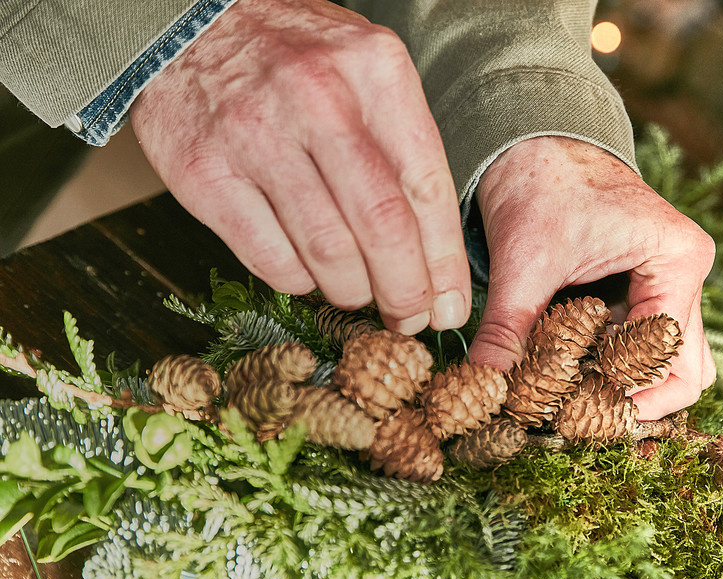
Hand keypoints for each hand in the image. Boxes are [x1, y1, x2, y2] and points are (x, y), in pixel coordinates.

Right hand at [130, 0, 470, 333]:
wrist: (184, 23)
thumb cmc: (292, 57)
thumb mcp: (363, 71)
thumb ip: (401, 144)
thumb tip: (433, 251)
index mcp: (374, 71)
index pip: (426, 186)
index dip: (444, 260)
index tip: (450, 302)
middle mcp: (318, 100)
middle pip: (383, 227)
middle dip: (405, 290)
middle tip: (409, 317)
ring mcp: (256, 136)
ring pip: (328, 252)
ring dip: (352, 291)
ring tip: (357, 293)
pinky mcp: (206, 174)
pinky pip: (270, 259)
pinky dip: (299, 281)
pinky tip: (307, 273)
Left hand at [469, 136, 715, 419]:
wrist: (534, 144)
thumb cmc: (540, 183)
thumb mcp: (524, 260)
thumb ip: (508, 326)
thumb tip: (485, 384)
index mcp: (678, 260)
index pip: (670, 358)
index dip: (624, 394)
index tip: (574, 412)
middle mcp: (687, 274)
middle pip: (686, 370)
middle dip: (635, 398)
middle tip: (579, 413)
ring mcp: (671, 281)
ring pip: (668, 362)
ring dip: (624, 383)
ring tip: (570, 390)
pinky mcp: (648, 287)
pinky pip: (643, 344)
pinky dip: (612, 363)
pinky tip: (569, 366)